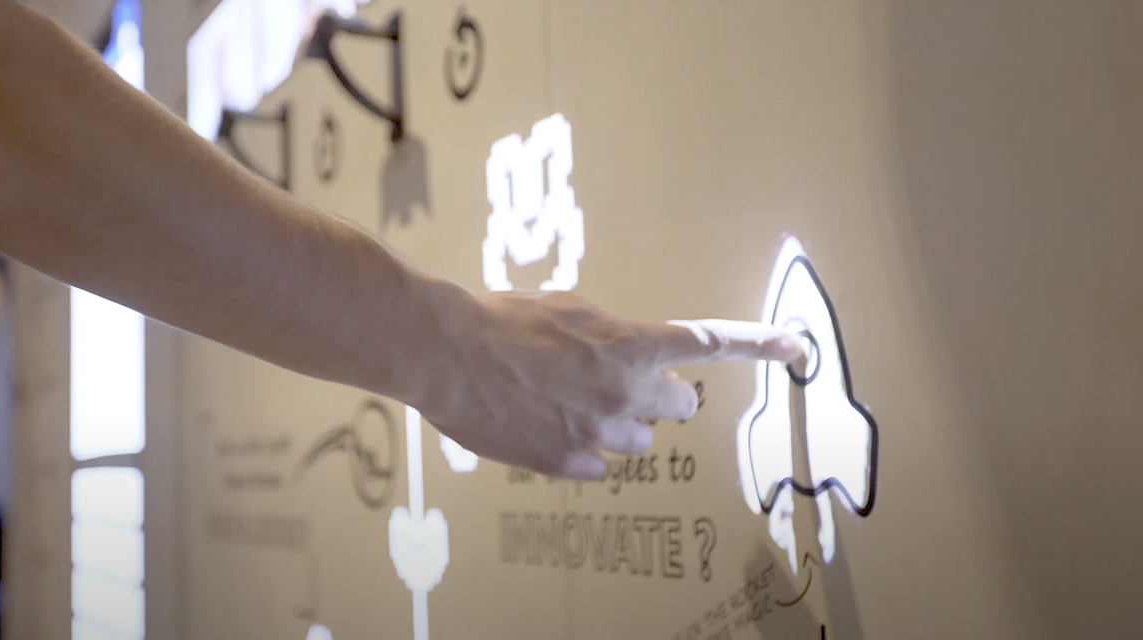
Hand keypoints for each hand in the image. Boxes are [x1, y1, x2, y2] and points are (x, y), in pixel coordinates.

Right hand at [419, 289, 803, 479]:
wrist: (447, 352)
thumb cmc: (503, 319)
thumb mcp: (569, 309)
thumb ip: (613, 334)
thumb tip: (627, 355)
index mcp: (630, 345)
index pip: (710, 343)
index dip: (758, 344)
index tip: (796, 347)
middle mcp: (625, 392)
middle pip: (679, 407)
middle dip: (661, 395)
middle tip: (623, 382)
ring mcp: (597, 433)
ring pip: (637, 439)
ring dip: (617, 422)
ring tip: (568, 400)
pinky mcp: (566, 463)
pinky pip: (596, 463)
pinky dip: (581, 446)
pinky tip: (546, 422)